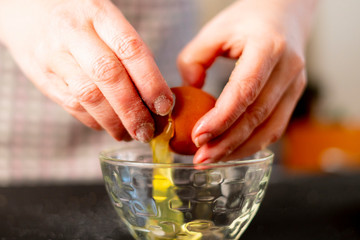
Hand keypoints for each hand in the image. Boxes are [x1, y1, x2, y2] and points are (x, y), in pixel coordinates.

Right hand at [0, 0, 172, 141]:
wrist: (29, 11)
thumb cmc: (82, 19)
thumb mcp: (107, 21)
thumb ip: (129, 52)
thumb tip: (155, 96)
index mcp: (99, 14)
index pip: (130, 50)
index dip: (150, 82)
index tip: (164, 107)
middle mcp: (74, 33)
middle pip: (108, 76)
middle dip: (132, 110)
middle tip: (148, 132)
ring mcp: (54, 56)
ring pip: (88, 96)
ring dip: (114, 122)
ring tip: (131, 134)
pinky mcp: (43, 77)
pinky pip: (71, 105)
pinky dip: (95, 121)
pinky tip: (109, 126)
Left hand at [177, 0, 316, 162]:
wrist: (284, 13)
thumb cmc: (247, 20)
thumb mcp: (215, 30)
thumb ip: (194, 58)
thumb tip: (190, 90)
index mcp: (269, 47)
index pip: (245, 90)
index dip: (221, 118)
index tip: (198, 137)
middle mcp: (288, 68)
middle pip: (257, 115)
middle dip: (227, 142)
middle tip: (200, 159)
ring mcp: (296, 84)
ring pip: (269, 128)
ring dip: (238, 148)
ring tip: (211, 159)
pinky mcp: (294, 96)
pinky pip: (274, 127)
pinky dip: (252, 142)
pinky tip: (231, 149)